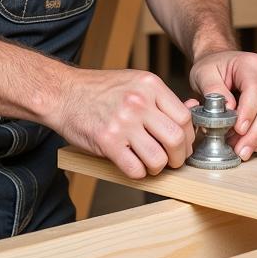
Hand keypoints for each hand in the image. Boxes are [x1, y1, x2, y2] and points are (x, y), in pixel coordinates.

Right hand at [55, 69, 194, 178]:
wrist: (63, 93)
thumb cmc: (99, 90)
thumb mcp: (136, 84)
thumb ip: (163, 99)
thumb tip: (193, 109)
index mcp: (149, 85)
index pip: (184, 117)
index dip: (188, 137)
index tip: (184, 144)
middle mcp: (138, 102)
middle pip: (176, 139)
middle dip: (179, 157)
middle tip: (172, 160)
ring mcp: (122, 122)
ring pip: (158, 158)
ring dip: (158, 168)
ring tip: (150, 163)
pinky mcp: (107, 142)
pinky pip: (135, 169)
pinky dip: (138, 173)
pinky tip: (132, 164)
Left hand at [188, 51, 256, 161]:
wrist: (220, 65)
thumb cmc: (213, 69)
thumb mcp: (203, 74)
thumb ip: (213, 89)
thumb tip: (228, 108)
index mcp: (250, 63)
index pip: (255, 90)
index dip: (249, 113)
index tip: (238, 130)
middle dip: (256, 132)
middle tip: (241, 149)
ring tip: (245, 150)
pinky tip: (256, 145)